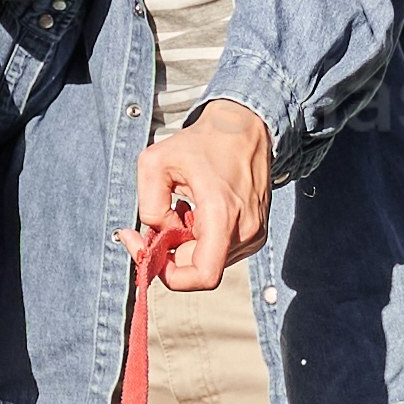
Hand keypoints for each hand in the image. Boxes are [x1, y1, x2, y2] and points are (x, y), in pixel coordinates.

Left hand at [136, 103, 272, 296]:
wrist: (245, 128)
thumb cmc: (203, 141)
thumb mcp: (155, 162)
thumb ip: (147, 205)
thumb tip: (157, 233)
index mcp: (223, 214)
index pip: (202, 275)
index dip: (170, 275)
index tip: (150, 251)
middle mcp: (245, 230)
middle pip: (198, 268)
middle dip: (171, 252)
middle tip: (156, 222)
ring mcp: (254, 234)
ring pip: (207, 260)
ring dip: (186, 243)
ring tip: (181, 208)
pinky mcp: (255, 234)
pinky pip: (219, 251)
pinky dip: (200, 238)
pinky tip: (197, 211)